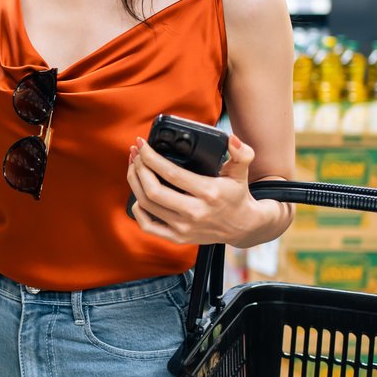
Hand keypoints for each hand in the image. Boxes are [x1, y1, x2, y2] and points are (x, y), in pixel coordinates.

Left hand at [126, 133, 278, 246]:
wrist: (242, 227)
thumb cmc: (237, 195)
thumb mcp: (241, 172)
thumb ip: (241, 153)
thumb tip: (231, 139)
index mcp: (208, 193)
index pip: (171, 173)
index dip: (151, 157)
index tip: (142, 144)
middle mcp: (194, 212)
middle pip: (153, 190)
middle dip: (139, 168)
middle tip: (136, 154)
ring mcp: (184, 228)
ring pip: (147, 205)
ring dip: (135, 183)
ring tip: (134, 166)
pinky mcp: (177, 238)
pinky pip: (147, 225)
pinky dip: (137, 209)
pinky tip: (138, 193)